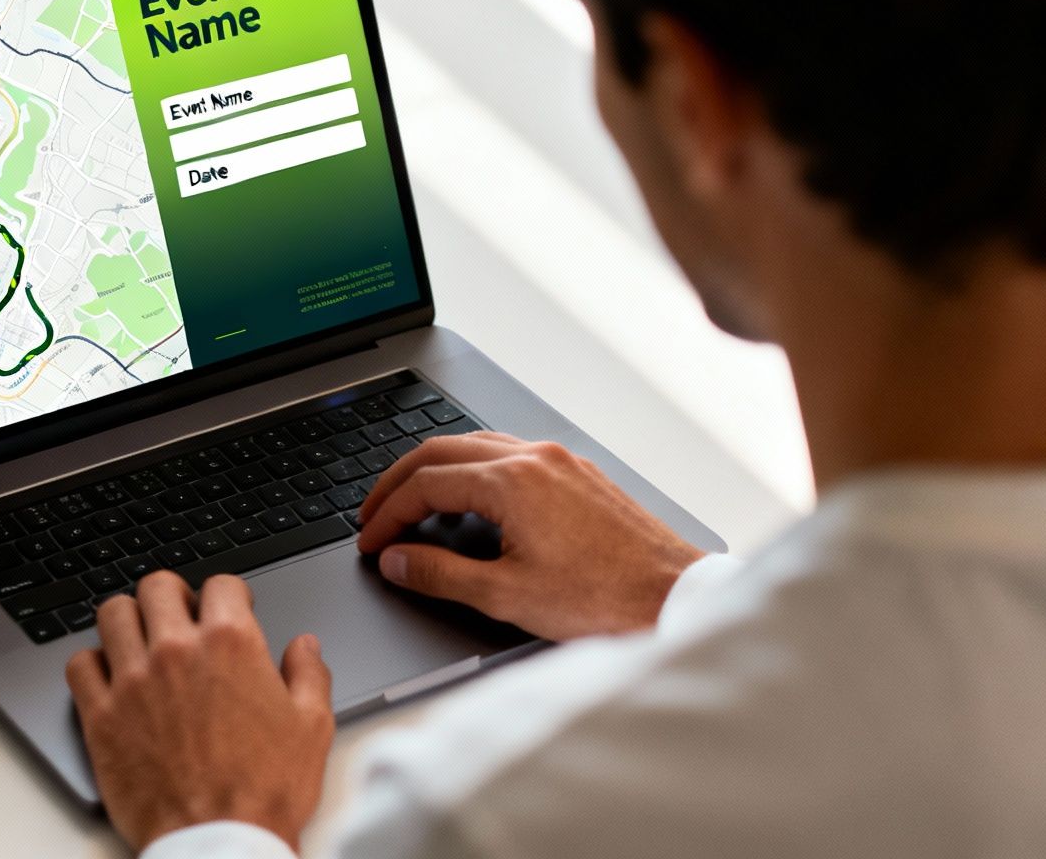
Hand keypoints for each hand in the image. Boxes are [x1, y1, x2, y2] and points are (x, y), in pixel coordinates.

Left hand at [67, 572, 332, 853]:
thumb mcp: (312, 727)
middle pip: (157, 586)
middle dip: (173, 595)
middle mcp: (176, 652)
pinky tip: (110, 676)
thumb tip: (305, 646)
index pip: (220, 584)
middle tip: (180, 616)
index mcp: (230, 645)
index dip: (228, 593)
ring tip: (141, 638)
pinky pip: (79, 664)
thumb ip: (309, 674)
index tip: (227, 606)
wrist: (220, 841)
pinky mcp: (101, 716)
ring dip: (129, 619)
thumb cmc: (266, 791)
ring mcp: (133, 681)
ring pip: (112, 613)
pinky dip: (92, 663)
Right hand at [356, 433, 702, 640]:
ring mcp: (560, 461)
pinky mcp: (579, 474)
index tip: (370, 540)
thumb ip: (438, 574)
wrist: (675, 597)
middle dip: (399, 482)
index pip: (425, 483)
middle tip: (374, 514)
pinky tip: (471, 503)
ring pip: (477, 446)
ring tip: (413, 506)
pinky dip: (474, 472)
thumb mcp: (506, 595)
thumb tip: (397, 560)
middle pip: (442, 450)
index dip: (387, 513)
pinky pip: (509, 454)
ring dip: (436, 471)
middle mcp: (535, 458)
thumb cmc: (605, 599)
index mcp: (512, 481)